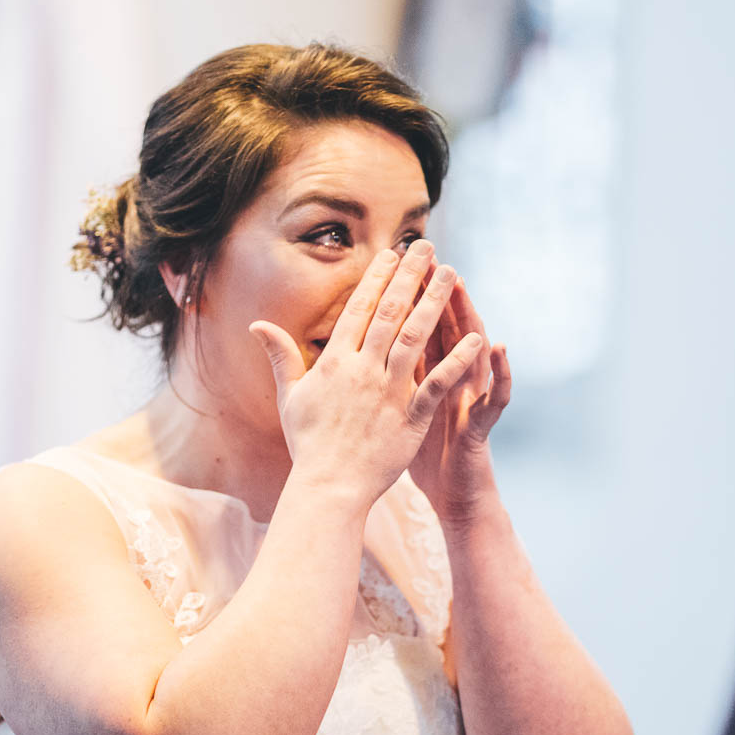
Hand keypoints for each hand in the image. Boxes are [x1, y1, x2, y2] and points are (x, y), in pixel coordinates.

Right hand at [250, 239, 483, 510]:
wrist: (327, 487)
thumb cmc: (308, 444)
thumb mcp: (290, 396)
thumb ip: (281, 356)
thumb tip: (257, 325)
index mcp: (335, 363)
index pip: (359, 309)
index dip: (377, 278)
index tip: (392, 253)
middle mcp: (363, 370)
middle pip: (390, 313)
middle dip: (410, 276)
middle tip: (427, 247)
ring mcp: (388, 392)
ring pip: (415, 337)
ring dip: (434, 302)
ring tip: (451, 273)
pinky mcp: (411, 417)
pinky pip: (437, 383)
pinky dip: (457, 360)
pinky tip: (476, 338)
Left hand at [408, 278, 509, 529]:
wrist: (449, 496)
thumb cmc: (420, 455)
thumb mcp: (397, 411)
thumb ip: (385, 378)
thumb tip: (361, 352)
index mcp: (425, 378)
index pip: (416, 330)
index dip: (407, 299)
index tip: (393, 264)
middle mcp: (452, 381)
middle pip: (447, 332)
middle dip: (438, 296)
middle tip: (430, 259)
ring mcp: (469, 400)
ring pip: (473, 353)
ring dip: (470, 320)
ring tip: (463, 290)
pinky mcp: (481, 425)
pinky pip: (495, 396)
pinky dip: (501, 372)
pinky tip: (499, 348)